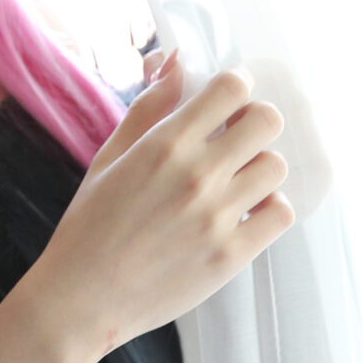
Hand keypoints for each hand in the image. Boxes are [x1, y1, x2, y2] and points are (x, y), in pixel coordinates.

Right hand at [37, 52, 295, 361]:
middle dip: (256, 122)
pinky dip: (269, 208)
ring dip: (260, 167)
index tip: (229, 101)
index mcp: (164, 145)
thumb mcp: (108, 158)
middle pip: (267, 121)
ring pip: (276, 167)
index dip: (237, 87)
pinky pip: (280, 214)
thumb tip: (178, 63)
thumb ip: (148, 108)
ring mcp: (217, 217)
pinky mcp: (231, 255)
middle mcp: (196, 176)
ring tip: (238, 181)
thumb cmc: (88, 226)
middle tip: (238, 139)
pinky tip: (245, 212)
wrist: (81, 299)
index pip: (232, 89)